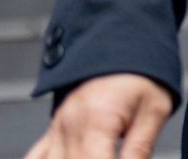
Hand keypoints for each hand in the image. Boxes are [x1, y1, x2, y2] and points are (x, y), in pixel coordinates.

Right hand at [23, 73, 172, 158]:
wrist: (123, 41)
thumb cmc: (142, 73)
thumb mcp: (154, 111)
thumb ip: (140, 150)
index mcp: (97, 121)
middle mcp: (70, 126)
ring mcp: (57, 128)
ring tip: (98, 154)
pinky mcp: (52, 130)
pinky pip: (33, 157)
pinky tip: (64, 158)